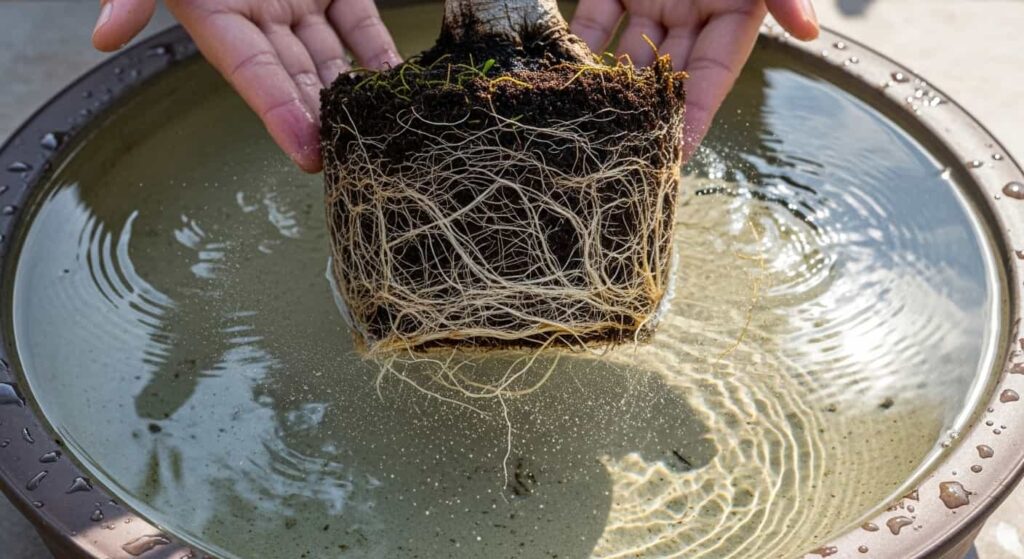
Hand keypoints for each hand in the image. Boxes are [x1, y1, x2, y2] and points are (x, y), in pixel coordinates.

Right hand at [92, 0, 400, 172]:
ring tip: (384, 128)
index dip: (279, 115)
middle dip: (325, 118)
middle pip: (298, 78)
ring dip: (356, 94)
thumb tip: (104, 36)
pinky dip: (378, 52)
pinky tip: (397, 83)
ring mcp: (298, 0)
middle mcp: (259, 16)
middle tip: (357, 157)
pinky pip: (359, 23)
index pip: (252, 77)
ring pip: (331, 57)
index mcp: (215, 16)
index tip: (308, 156)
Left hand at [570, 0, 818, 157]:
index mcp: (732, 9)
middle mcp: (690, 9)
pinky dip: (577, 44)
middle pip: (666, 74)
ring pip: (626, 52)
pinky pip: (594, 19)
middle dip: (645, 114)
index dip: (695, 117)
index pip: (712, 77)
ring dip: (607, 88)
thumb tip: (812, 33)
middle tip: (619, 154)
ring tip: (585, 126)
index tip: (675, 157)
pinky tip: (562, 75)